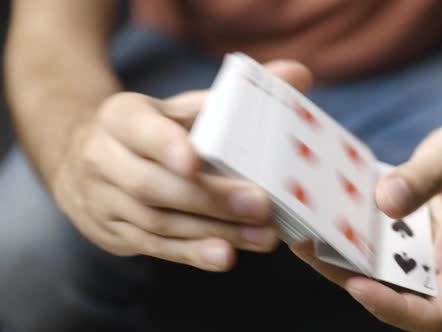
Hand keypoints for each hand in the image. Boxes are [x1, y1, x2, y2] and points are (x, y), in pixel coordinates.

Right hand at [52, 60, 312, 271]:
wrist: (95, 160)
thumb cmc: (155, 130)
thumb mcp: (182, 107)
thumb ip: (236, 96)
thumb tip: (298, 75)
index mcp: (120, 117)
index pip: (139, 128)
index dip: (165, 145)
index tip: (195, 160)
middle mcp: (103, 159)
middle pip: (152, 184)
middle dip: (209, 199)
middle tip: (260, 205)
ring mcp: (104, 200)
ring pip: (156, 222)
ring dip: (211, 231)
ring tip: (261, 236)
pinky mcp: (114, 233)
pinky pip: (154, 247)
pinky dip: (192, 253)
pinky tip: (226, 255)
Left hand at [292, 105, 441, 330]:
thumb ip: (426, 177)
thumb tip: (385, 202)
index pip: (437, 313)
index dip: (394, 309)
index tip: (357, 284)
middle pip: (398, 296)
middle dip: (351, 280)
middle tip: (311, 250)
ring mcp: (427, 249)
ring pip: (381, 272)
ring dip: (344, 259)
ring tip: (306, 236)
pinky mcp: (411, 231)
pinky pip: (378, 244)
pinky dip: (352, 235)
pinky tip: (326, 214)